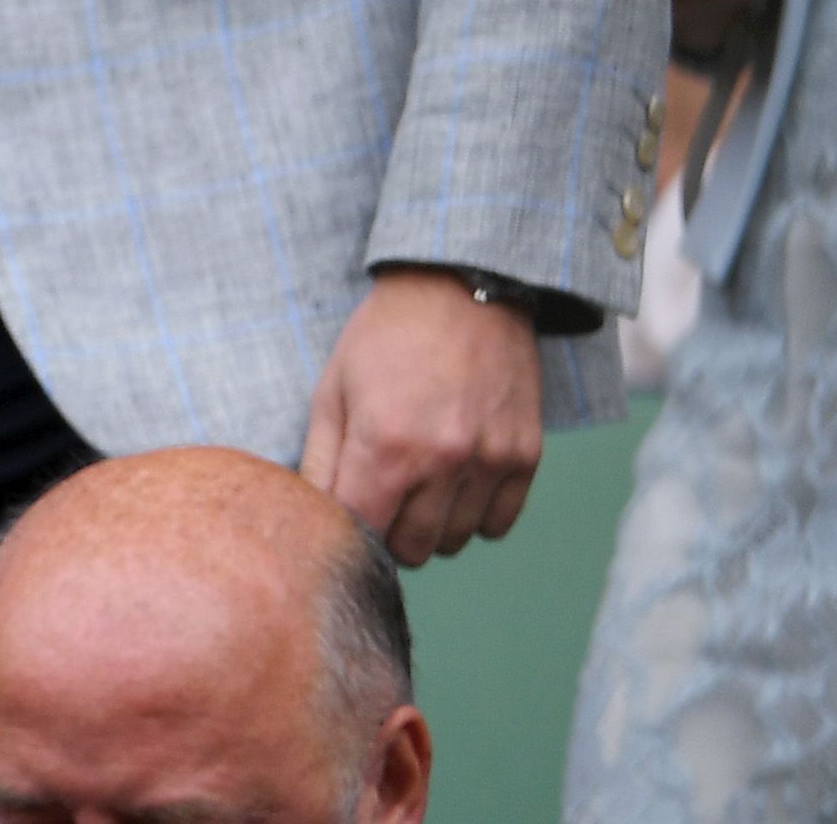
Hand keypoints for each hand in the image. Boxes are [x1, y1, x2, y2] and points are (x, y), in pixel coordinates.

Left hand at [300, 268, 545, 564]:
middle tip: (383, 494)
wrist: (462, 288)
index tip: (347, 506)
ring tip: (421, 479)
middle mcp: (442, 459)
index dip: (348, 527)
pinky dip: (474, 515)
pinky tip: (457, 480)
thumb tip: (311, 516)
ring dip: (431, 524)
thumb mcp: (333, 388)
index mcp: (386, 444)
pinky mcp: (524, 457)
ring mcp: (489, 460)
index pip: (363, 531)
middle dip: (390, 531)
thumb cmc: (387, 336)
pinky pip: (497, 524)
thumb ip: (320, 460)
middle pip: (411, 549)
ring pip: (454, 541)